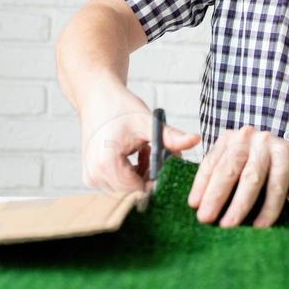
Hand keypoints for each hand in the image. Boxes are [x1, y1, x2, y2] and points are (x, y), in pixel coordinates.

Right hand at [80, 85, 200, 193]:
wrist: (96, 98)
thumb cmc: (120, 107)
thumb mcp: (148, 122)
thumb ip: (171, 137)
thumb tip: (196, 140)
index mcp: (106, 164)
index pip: (139, 190)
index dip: (158, 179)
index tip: (169, 163)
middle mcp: (95, 176)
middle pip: (134, 191)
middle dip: (152, 175)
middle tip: (159, 152)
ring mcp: (92, 178)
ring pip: (128, 188)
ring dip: (142, 173)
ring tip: (145, 150)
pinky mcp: (92, 176)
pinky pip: (120, 183)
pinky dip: (133, 172)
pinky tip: (137, 153)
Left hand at [187, 125, 288, 227]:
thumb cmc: (267, 172)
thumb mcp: (242, 171)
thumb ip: (225, 181)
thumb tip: (200, 208)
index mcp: (231, 139)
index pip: (212, 163)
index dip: (201, 185)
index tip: (193, 206)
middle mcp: (247, 137)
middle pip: (228, 168)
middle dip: (215, 195)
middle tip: (205, 218)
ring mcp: (268, 144)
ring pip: (251, 178)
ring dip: (239, 204)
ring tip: (228, 225)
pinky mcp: (287, 155)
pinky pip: (276, 186)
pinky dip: (268, 208)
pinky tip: (260, 225)